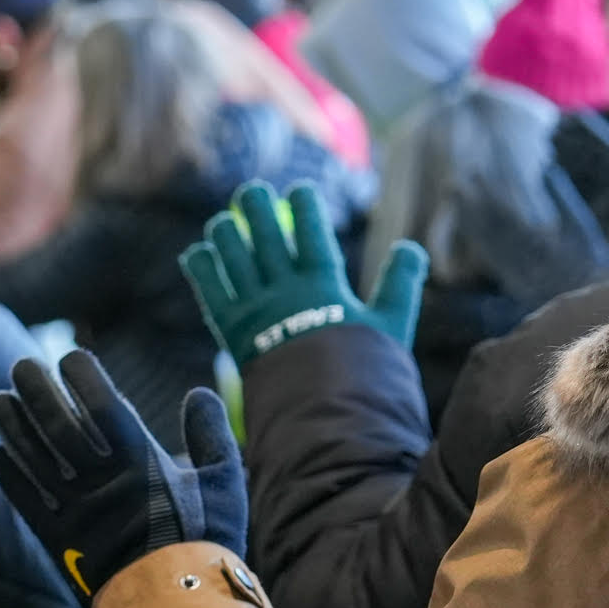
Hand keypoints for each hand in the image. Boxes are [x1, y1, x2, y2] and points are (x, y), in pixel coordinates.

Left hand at [0, 351, 245, 599]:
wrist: (177, 606)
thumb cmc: (205, 541)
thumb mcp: (224, 484)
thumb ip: (211, 435)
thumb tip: (201, 393)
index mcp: (141, 463)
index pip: (103, 407)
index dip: (83, 378)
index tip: (70, 357)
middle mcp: (100, 481)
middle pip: (59, 426)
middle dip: (38, 392)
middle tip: (23, 365)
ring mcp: (74, 511)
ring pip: (34, 459)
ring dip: (15, 427)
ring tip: (0, 400)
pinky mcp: (58, 540)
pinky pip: (26, 502)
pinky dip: (11, 475)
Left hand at [181, 182, 425, 372]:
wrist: (325, 419)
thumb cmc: (364, 374)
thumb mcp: (391, 327)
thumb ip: (399, 285)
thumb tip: (411, 248)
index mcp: (323, 286)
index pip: (311, 234)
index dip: (305, 207)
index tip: (301, 189)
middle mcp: (284, 292)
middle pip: (265, 238)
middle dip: (257, 209)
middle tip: (251, 192)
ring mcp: (255, 311)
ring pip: (233, 259)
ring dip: (226, 235)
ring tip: (223, 223)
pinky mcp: (232, 333)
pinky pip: (211, 293)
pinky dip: (202, 271)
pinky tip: (197, 254)